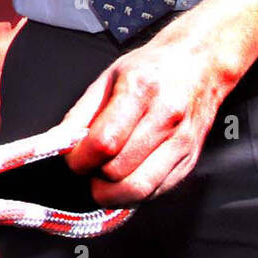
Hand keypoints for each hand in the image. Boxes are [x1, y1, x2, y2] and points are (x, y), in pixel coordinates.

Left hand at [63, 24, 235, 204]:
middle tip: (88, 166)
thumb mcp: (107, 77)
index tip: (73, 159)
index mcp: (139, 91)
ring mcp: (182, 142)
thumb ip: (81, 113)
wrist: (198, 64)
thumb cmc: (151, 68)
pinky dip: (136, 193)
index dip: (80, 159)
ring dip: (113, 192)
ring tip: (102, 179)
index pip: (104, 142)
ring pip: (140, 187)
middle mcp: (165, 118)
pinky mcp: (191, 159)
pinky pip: (159, 190)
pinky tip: (125, 179)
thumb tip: (59, 143)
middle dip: (94, 175)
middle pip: (120, 169)